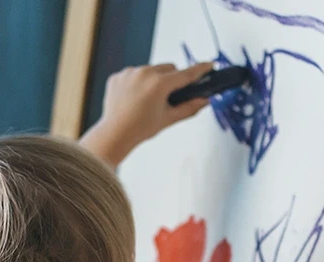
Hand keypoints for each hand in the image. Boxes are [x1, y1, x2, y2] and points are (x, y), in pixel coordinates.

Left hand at [79, 61, 214, 166]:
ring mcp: (129, 73)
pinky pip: (134, 74)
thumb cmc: (141, 129)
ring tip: (147, 100)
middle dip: (172, 79)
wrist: (114, 134)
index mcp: (159, 84)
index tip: (209, 65)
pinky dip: (137, 82)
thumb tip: (205, 101)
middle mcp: (144, 73)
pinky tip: (133, 99)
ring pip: (150, 70)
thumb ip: (189, 108)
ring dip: (154, 79)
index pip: (186, 74)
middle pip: (168, 68)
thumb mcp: (168, 119)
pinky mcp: (118, 76)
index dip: (200, 69)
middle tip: (168, 96)